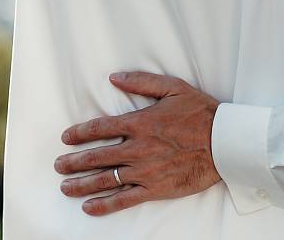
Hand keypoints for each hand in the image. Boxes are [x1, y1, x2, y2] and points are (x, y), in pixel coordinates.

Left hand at [55, 72, 220, 215]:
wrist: (225, 143)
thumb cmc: (201, 113)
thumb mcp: (173, 88)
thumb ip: (141, 81)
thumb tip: (114, 77)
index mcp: (140, 123)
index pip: (100, 128)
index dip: (79, 133)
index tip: (65, 138)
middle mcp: (138, 148)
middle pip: (96, 156)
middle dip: (73, 162)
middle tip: (58, 165)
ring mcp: (145, 170)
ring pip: (105, 179)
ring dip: (82, 184)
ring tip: (65, 187)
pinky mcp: (155, 189)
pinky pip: (124, 199)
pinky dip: (105, 205)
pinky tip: (89, 207)